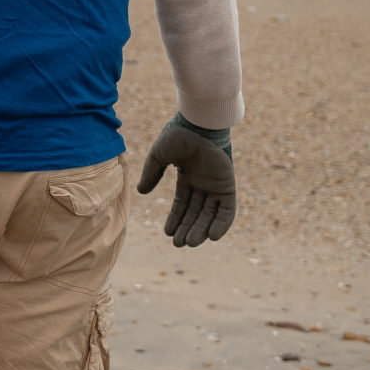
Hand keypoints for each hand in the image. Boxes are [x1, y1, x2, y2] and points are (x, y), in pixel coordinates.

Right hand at [136, 114, 234, 246]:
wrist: (197, 125)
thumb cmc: (177, 136)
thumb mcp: (158, 157)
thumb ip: (151, 174)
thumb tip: (141, 192)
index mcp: (188, 177)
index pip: (182, 205)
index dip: (175, 219)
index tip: (168, 233)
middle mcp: (203, 184)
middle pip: (196, 213)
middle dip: (187, 229)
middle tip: (178, 244)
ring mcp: (216, 186)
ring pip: (210, 215)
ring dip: (201, 230)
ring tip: (189, 243)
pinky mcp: (228, 186)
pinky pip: (227, 210)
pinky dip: (221, 224)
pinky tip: (211, 237)